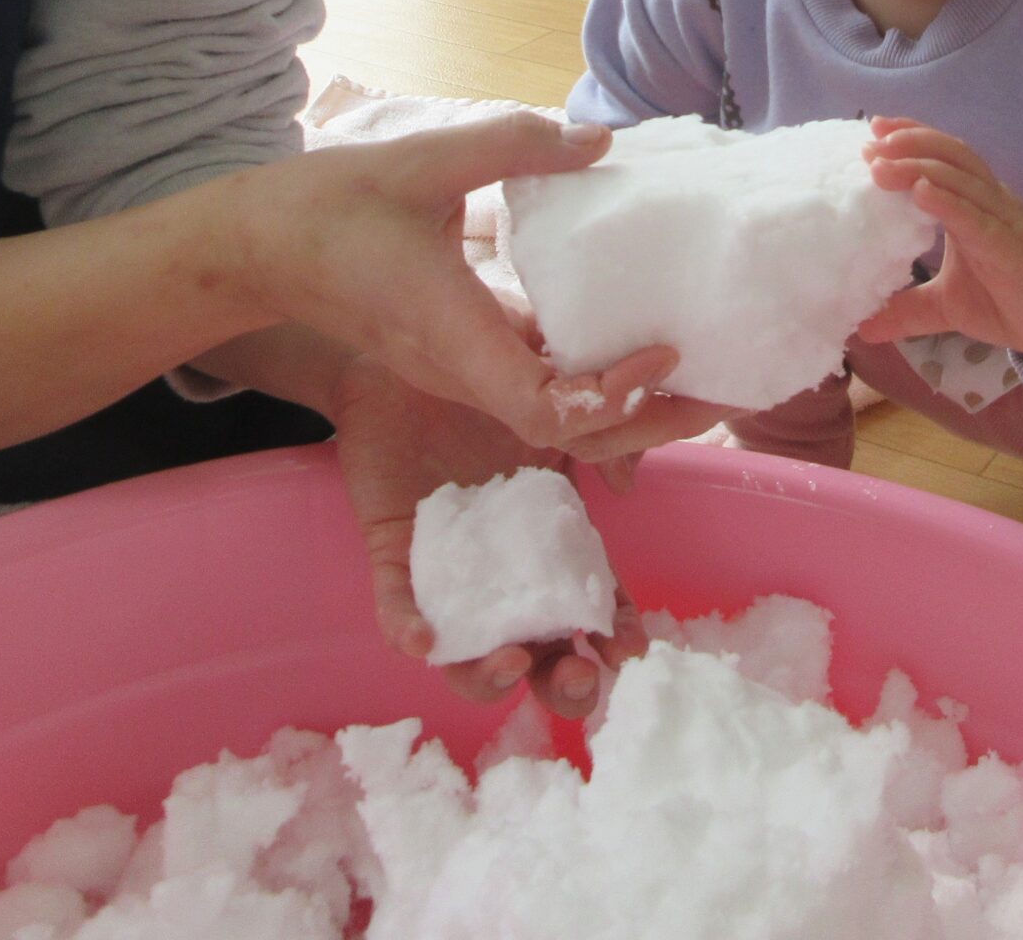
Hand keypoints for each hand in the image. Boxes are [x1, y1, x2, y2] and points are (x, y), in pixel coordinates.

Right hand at [220, 113, 673, 449]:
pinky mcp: (458, 355)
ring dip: (624, 402)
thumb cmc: (327, 207)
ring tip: (694, 370)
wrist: (253, 249)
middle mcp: (461, 371)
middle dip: (646, 420)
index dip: (609, 398)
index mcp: (453, 338)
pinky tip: (629, 336)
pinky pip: (533, 383)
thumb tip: (602, 139)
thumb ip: (513, 146)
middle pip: (568, 431)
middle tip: (720, 388)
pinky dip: (587, 374)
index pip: (542, 409)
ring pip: (554, 414)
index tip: (660, 353)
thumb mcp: (422, 160)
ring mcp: (459, 370)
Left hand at [329, 355, 650, 719]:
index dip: (612, 635)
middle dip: (564, 684)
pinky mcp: (394, 549)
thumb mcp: (561, 403)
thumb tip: (626, 484)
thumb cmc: (492, 372)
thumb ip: (607, 435)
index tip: (628, 650)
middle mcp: (500, 567)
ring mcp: (447, 566)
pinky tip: (425, 640)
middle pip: (537, 654)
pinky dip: (408, 629)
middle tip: (579, 678)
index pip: (589, 606)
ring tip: (510, 662)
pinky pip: (394, 603)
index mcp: (548, 541)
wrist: (410, 338)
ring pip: (465, 653)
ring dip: (490, 676)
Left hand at [857, 120, 1022, 366]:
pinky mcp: (1014, 250)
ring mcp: (1005, 223)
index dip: (911, 140)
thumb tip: (863, 327)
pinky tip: (921, 192)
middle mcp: (991, 204)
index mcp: (976, 206)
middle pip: (952, 156)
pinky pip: (980, 219)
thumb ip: (909, 309)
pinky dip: (950, 202)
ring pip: (964, 180)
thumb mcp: (950, 306)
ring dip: (920, 166)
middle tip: (870, 142)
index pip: (944, 159)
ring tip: (881, 163)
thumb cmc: (1014, 302)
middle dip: (911, 143)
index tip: (871, 135)